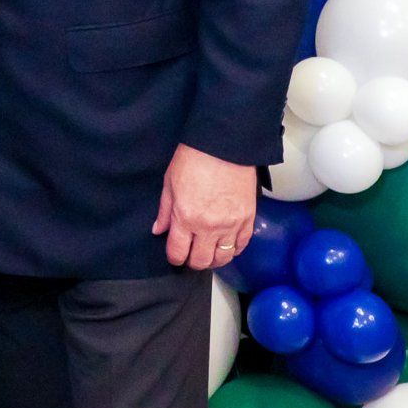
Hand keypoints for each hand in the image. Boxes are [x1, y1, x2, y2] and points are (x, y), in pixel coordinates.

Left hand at [152, 143, 255, 270]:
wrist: (224, 145)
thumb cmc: (193, 159)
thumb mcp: (170, 184)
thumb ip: (165, 212)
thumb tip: (159, 230)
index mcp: (185, 218)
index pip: (178, 252)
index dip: (175, 258)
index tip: (175, 256)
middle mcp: (209, 226)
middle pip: (201, 261)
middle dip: (193, 261)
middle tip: (191, 255)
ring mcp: (231, 224)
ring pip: (224, 258)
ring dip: (215, 259)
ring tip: (209, 252)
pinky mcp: (248, 219)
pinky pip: (242, 245)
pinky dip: (234, 249)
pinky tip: (227, 245)